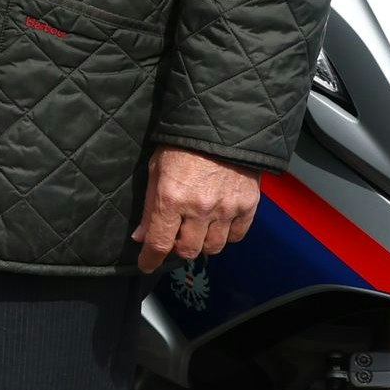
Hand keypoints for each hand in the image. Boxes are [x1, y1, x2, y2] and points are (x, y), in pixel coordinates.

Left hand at [134, 146, 262, 270]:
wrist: (223, 125)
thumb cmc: (182, 143)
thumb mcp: (156, 169)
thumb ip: (150, 206)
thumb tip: (141, 236)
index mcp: (170, 199)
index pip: (158, 243)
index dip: (150, 259)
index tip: (146, 265)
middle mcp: (199, 209)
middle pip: (188, 250)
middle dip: (177, 249)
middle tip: (175, 238)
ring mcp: (226, 209)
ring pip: (213, 247)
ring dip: (202, 244)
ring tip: (198, 230)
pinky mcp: (247, 205)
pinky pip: (237, 236)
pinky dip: (226, 235)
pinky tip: (219, 223)